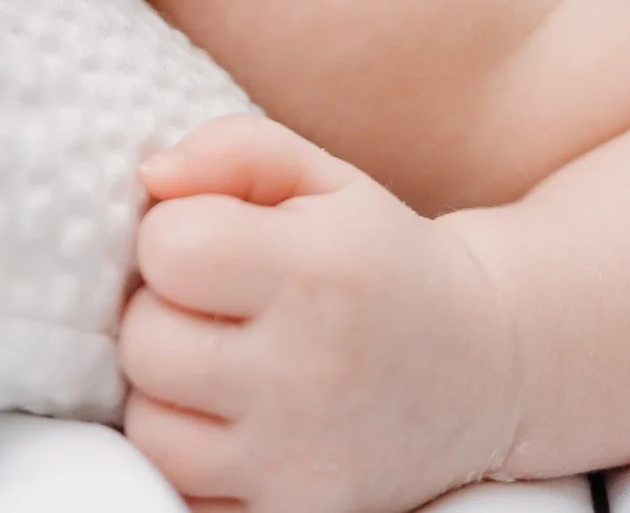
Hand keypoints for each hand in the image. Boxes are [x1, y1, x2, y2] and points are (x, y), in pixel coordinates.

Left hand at [118, 114, 520, 512]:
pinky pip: (180, 493)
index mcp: (316, 273)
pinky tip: (230, 421)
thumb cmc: (379, 258)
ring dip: (167, 394)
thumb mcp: (322, 179)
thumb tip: (149, 178)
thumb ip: (232, 150)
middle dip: (163, 314)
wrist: (485, 368)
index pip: (167, 248)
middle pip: (145, 343)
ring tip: (221, 365)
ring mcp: (298, 460)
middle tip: (217, 308)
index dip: (174, 235)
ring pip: (150, 430)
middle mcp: (308, 373)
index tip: (216, 244)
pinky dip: (189, 456)